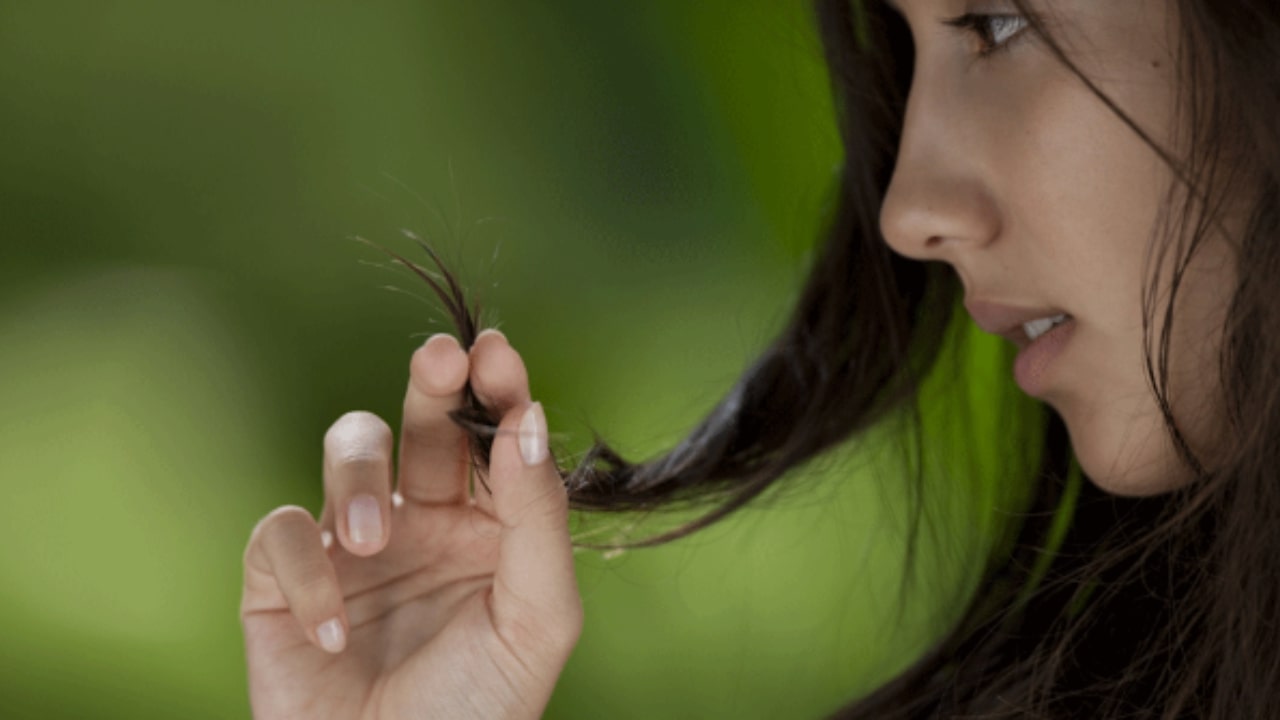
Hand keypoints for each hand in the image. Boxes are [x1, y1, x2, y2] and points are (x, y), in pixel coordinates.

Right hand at [240, 330, 581, 718]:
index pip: (493, 437)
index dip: (494, 388)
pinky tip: (332, 632)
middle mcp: (422, 521)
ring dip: (358, 478)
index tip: (497, 353)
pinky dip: (306, 574)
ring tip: (378, 541)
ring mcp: (352, 543)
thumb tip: (529, 418)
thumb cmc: (477, 711)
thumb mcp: (536, 618)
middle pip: (424, 421)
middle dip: (431, 382)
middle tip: (441, 357)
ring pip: (347, 447)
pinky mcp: (283, 577)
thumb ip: (537, 519)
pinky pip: (283, 533)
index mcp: (487, 526)